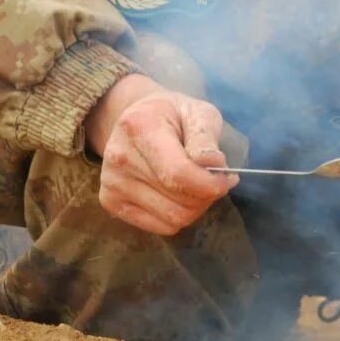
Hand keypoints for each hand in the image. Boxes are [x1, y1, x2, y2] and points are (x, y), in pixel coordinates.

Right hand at [85, 74, 237, 235]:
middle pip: (179, 200)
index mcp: (140, 127)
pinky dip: (179, 217)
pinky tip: (181, 196)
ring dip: (196, 207)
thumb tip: (214, 165)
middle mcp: (120, 158)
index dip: (210, 184)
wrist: (136, 120)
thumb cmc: (173, 116)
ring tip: (199, 186)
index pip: (179, 173)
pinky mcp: (111, 202)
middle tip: (216, 180)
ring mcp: (112, 183)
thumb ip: (206, 138)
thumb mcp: (197, 113)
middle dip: (208, 194)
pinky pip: (161, 227)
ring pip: (174, 218)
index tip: (228, 178)